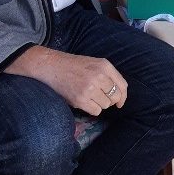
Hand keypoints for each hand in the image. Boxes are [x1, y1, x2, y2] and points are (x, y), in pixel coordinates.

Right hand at [5, 46, 127, 115]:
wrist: (51, 66)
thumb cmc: (73, 66)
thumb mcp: (95, 63)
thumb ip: (109, 76)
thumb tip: (121, 97)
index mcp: (105, 66)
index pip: (122, 85)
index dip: (123, 96)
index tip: (120, 102)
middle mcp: (99, 76)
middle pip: (115, 97)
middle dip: (110, 100)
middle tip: (99, 97)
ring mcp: (90, 88)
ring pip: (106, 105)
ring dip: (99, 103)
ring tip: (88, 96)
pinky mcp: (80, 99)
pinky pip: (96, 111)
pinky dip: (92, 109)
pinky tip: (83, 101)